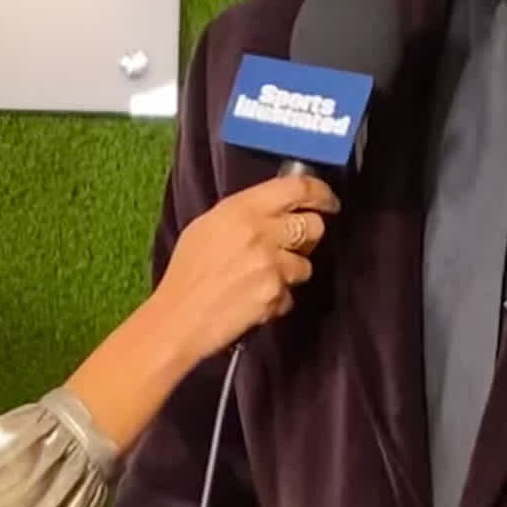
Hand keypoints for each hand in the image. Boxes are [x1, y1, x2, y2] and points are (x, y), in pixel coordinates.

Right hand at [145, 173, 339, 363]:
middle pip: (314, 225)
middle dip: (309, 236)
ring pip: (306, 264)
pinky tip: (254, 299)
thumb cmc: (187, 272)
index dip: (321, 192)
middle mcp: (261, 232)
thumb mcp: (208, 226)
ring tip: (261, 278)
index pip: (298, 188)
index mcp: (242, 208)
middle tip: (295, 244)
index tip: (328, 201)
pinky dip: (278, 298)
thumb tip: (277, 207)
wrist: (178, 318)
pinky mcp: (275, 296)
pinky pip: (291, 294)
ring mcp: (271, 265)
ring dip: (291, 272)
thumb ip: (246, 213)